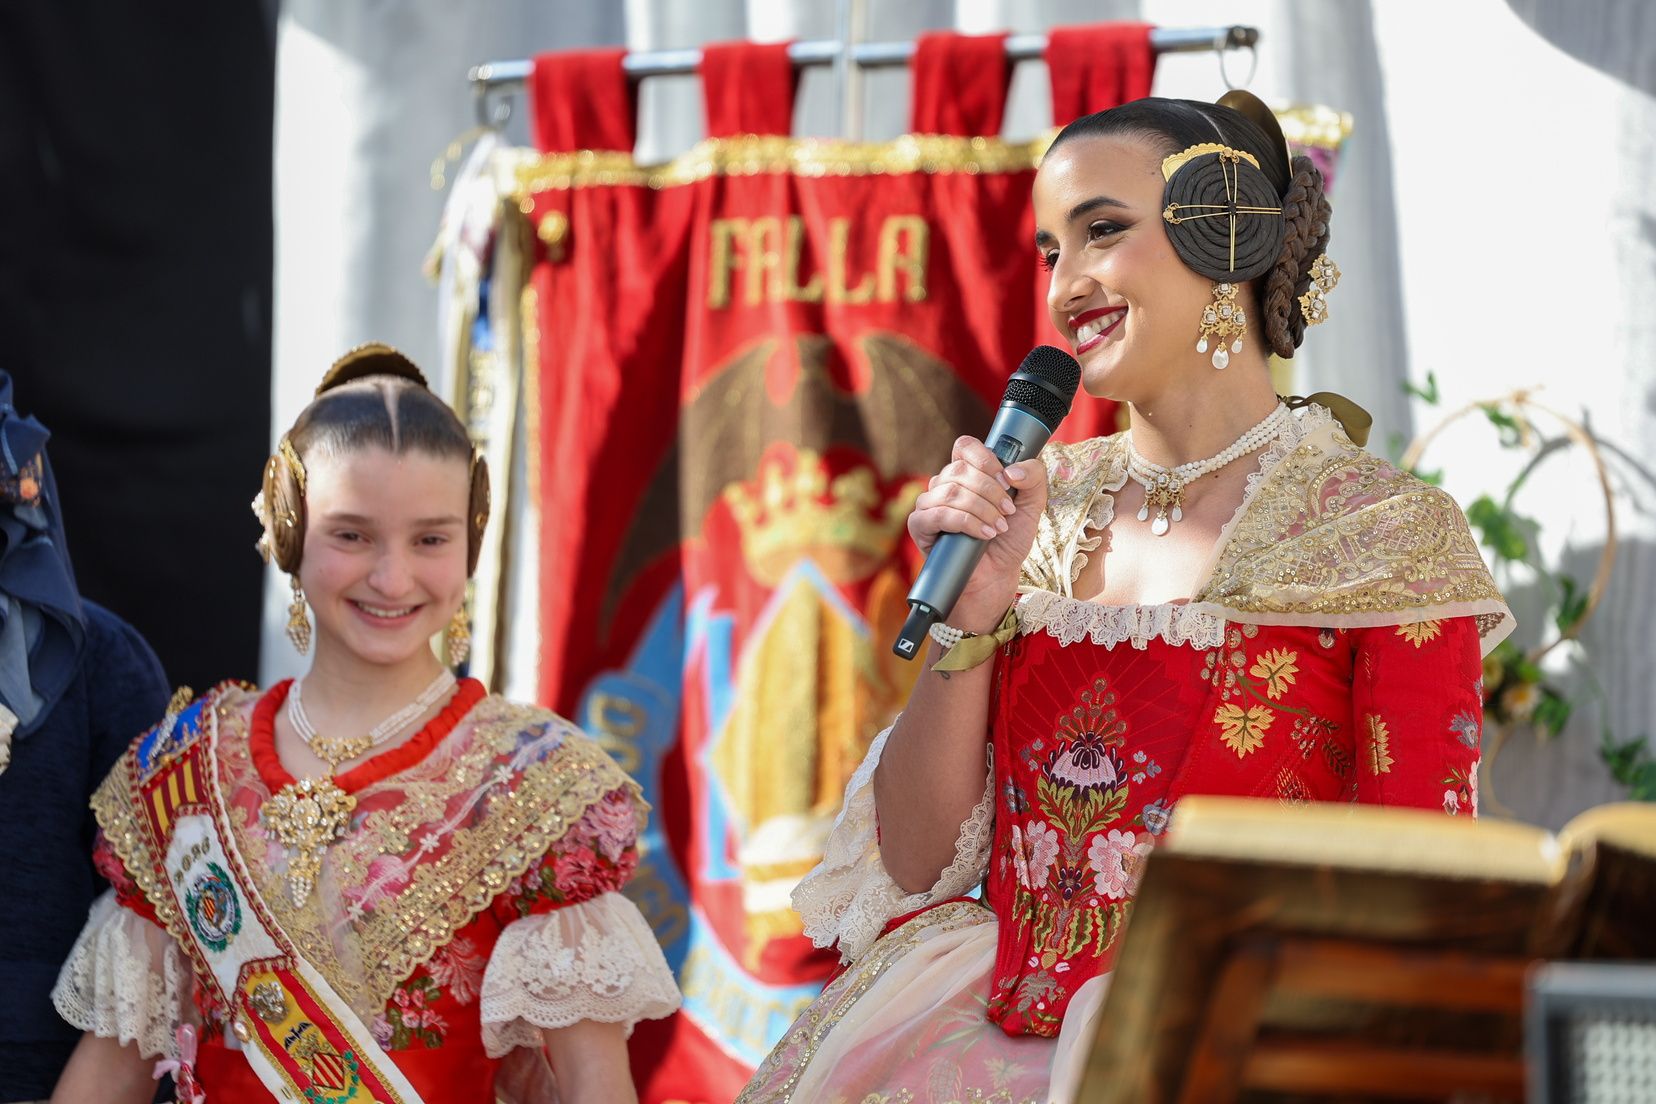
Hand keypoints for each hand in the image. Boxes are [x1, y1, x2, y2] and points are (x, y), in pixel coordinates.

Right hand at [907, 435, 1047, 628]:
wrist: (997, 576)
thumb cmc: (1009, 539)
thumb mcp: (1032, 505)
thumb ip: (1034, 477)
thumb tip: (1012, 470)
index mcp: (968, 473)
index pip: (965, 446)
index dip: (985, 458)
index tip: (1006, 480)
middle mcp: (945, 484)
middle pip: (959, 469)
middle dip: (990, 491)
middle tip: (1007, 512)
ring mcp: (929, 504)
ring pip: (950, 492)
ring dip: (981, 509)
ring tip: (998, 528)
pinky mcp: (920, 526)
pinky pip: (938, 514)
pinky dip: (966, 523)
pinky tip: (983, 535)